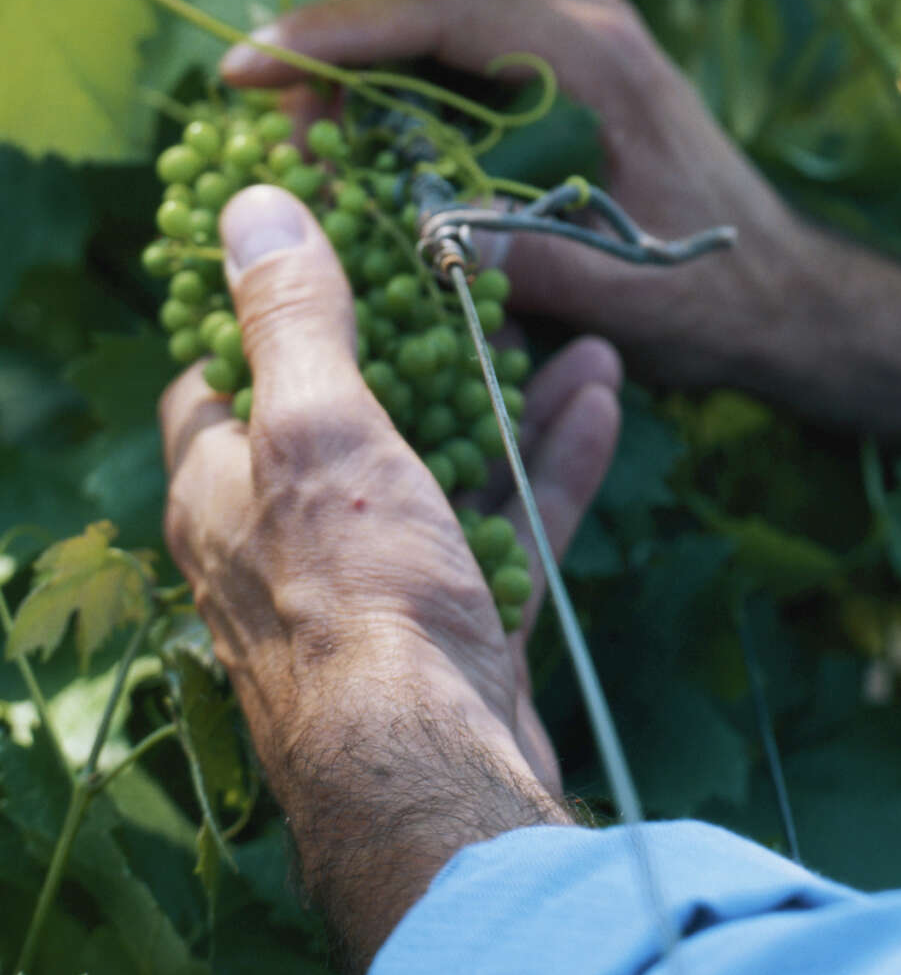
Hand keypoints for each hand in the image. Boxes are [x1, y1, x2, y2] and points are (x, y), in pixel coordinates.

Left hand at [161, 184, 620, 974]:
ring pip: (444, 460)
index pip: (223, 374)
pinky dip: (554, 456)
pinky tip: (602, 392)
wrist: (436, 770)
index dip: (271, 297)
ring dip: (505, 388)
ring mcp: (383, 584)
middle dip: (421, 335)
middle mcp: (292, 538)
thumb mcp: (316, 428)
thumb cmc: (354, 596)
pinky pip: (510, 519)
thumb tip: (252, 204)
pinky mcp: (463, 623)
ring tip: (564, 323)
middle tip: (476, 265)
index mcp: (225, 490)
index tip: (336, 231)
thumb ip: (291, 317)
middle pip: (355, 409)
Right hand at [220, 0, 823, 393]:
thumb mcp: (610, 288)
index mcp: (594, 55)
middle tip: (286, 126)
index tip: (246, 67)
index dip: (334, 33)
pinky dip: (389, 52)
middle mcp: (578, 17)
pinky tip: (363, 127)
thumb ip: (510, 249)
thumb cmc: (709, 292)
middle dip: (334, 29)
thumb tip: (400, 221)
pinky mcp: (553, 54)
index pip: (439, 4)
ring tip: (315, 128)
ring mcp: (567, 28)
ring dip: (356, 36)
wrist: (781, 289)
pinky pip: (448, 18)